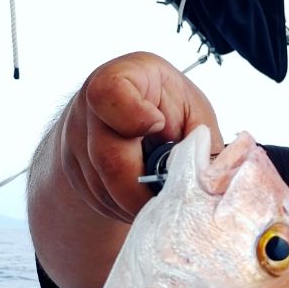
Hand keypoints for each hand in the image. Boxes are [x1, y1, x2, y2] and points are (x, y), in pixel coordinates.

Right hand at [59, 52, 222, 222]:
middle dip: (147, 189)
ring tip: (163, 196)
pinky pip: (102, 203)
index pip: (109, 94)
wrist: (119, 119)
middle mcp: (88, 110)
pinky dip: (127, 208)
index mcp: (121, 79)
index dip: (134, 116)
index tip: (158, 126)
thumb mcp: (190, 110)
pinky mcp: (73, 175)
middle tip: (175, 199)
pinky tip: (144, 197)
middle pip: (110, 160)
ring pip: (106, 191)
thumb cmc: (165, 107)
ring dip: (139, 204)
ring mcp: (74, 145)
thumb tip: (215, 179)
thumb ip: (203, 140)